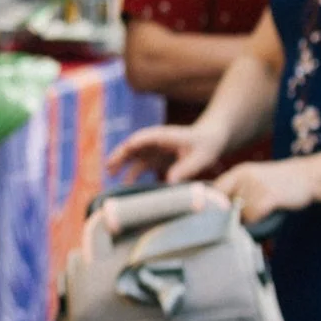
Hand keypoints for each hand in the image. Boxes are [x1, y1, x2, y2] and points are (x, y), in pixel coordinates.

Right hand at [105, 123, 227, 185]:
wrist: (211, 139)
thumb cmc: (207, 145)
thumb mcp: (200, 157)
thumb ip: (185, 169)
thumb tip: (169, 182)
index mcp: (164, 136)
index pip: (145, 137)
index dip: (136, 143)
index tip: (127, 149)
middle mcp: (155, 141)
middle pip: (133, 146)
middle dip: (120, 155)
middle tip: (109, 167)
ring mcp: (154, 150)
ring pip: (133, 157)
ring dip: (122, 165)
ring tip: (110, 175)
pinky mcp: (156, 159)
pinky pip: (140, 166)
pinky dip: (132, 174)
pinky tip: (125, 184)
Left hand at [213, 158, 318, 224]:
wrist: (307, 175)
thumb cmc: (278, 182)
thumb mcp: (253, 179)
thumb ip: (236, 191)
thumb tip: (217, 212)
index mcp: (238, 172)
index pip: (214, 191)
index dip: (212, 206)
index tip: (214, 216)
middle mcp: (244, 177)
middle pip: (226, 205)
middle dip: (233, 214)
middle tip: (245, 214)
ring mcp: (257, 185)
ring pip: (241, 213)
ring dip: (249, 217)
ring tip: (262, 209)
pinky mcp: (270, 195)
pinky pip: (254, 215)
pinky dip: (257, 219)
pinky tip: (267, 212)